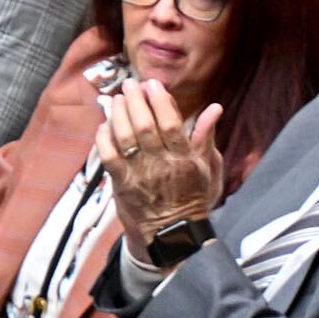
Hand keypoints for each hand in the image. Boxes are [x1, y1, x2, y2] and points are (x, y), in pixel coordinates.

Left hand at [96, 80, 226, 232]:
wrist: (173, 233)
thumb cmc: (191, 196)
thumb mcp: (206, 168)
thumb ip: (205, 136)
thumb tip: (215, 108)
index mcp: (184, 160)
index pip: (170, 124)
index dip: (159, 100)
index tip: (153, 84)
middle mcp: (161, 166)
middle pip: (144, 125)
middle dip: (135, 100)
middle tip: (131, 85)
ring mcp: (139, 175)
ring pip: (124, 137)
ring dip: (119, 113)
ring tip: (119, 99)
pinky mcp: (122, 184)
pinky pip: (108, 156)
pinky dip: (104, 137)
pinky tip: (106, 124)